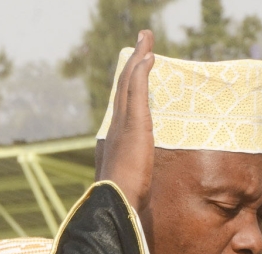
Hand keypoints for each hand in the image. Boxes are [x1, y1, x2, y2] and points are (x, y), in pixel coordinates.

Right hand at [97, 30, 155, 211]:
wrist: (113, 206)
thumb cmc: (121, 204)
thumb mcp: (130, 190)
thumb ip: (132, 186)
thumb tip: (135, 197)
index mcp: (114, 141)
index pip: (122, 108)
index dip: (128, 89)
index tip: (135, 74)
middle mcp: (115, 128)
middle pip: (124, 89)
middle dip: (132, 66)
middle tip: (141, 45)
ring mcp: (123, 125)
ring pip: (129, 83)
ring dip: (138, 59)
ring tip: (146, 40)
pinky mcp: (134, 125)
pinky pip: (136, 90)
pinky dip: (141, 71)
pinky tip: (148, 56)